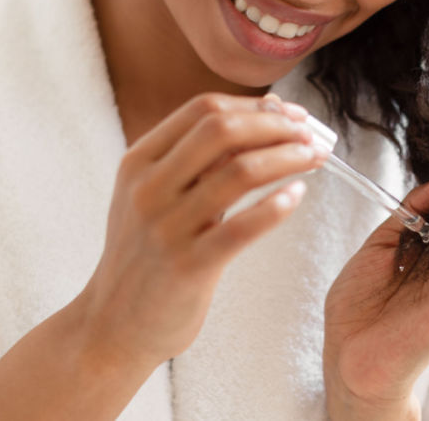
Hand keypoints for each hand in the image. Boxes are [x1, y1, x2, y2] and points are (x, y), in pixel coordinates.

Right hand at [75, 92, 327, 369]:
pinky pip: (242, 228)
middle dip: (276, 126)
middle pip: (222, 130)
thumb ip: (199, 159)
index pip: (203, 109)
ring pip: (240, 172)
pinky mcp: (188, 267)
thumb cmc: (147, 254)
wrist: (113, 324)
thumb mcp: (156, 195)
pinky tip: (298, 195)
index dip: (255, 105)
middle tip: (311, 136)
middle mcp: (149, 188)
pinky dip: (277, 206)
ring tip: (315, 159)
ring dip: (288, 158)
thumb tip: (265, 116)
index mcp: (139, 161)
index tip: (291, 113)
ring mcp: (166, 227)